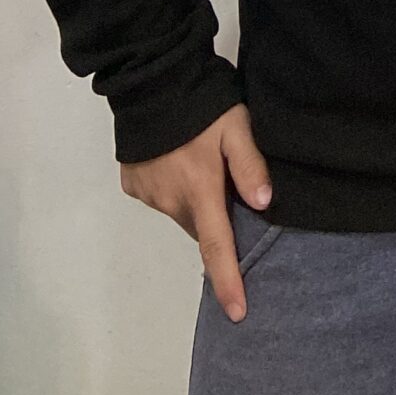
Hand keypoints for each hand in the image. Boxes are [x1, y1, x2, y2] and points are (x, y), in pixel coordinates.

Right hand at [121, 104, 272, 321]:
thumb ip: (250, 164)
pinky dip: (172, 186)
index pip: (218, 248)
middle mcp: (170, 201)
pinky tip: (176, 158)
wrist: (150, 81)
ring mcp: (147, 193)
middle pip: (201, 227)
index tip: (237, 313)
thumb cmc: (201, 105)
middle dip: (216, 220)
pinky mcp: (132, 183)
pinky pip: (160, 195)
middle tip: (229, 188)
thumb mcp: (236, 126)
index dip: (229, 282)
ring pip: (181, 211)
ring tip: (201, 162)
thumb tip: (263, 204)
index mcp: (199, 192)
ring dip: (195, 200)